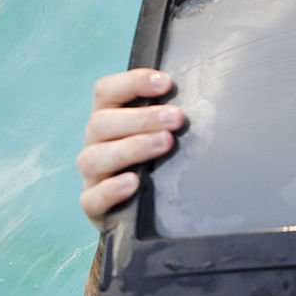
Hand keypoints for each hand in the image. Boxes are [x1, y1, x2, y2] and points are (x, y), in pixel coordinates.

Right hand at [76, 69, 182, 231]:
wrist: (139, 212)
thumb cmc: (152, 163)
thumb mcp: (158, 135)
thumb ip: (167, 118)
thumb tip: (204, 98)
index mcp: (107, 119)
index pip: (107, 91)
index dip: (133, 83)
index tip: (166, 83)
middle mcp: (94, 143)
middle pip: (103, 123)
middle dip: (142, 118)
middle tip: (176, 118)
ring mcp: (91, 175)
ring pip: (97, 157)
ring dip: (132, 147)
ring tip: (164, 143)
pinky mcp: (92, 204)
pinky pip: (93, 198)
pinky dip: (112, 189)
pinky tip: (134, 182)